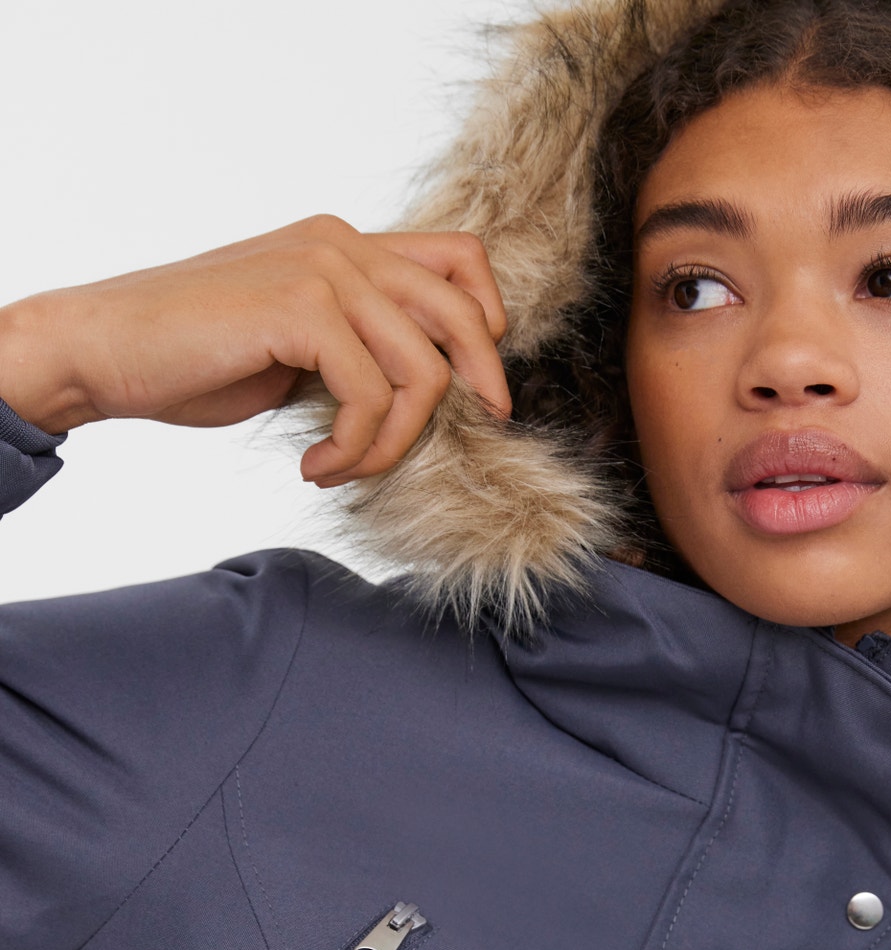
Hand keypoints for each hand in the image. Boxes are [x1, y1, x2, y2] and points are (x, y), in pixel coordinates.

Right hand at [0, 214, 509, 485]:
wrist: (107, 349)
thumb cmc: (198, 357)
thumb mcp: (298, 344)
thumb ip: (358, 345)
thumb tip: (427, 392)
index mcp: (345, 245)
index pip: (460, 260)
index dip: (488, 323)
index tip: (479, 388)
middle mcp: (341, 244)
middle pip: (461, 312)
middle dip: (477, 384)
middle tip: (469, 435)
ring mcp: (321, 270)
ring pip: (419, 370)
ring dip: (392, 442)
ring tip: (343, 467)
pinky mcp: (300, 309)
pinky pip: (370, 396)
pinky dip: (354, 449)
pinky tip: (314, 467)